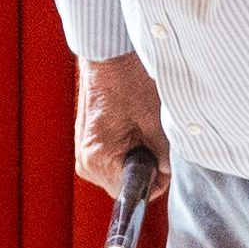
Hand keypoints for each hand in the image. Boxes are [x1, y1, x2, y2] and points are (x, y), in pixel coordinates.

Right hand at [76, 52, 166, 192]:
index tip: (162, 161)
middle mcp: (86, 160)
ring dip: (133, 159)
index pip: (131, 192)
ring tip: (141, 129)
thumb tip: (165, 173)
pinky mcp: (85, 142)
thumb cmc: (130, 81)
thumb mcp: (156, 122)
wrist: (109, 55)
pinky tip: (131, 127)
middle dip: (143, 168)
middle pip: (122, 185)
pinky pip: (109, 159)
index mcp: (99, 158)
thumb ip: (163, 157)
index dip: (153, 179)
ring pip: (117, 173)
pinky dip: (124, 150)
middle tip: (153, 139)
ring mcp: (82, 152)